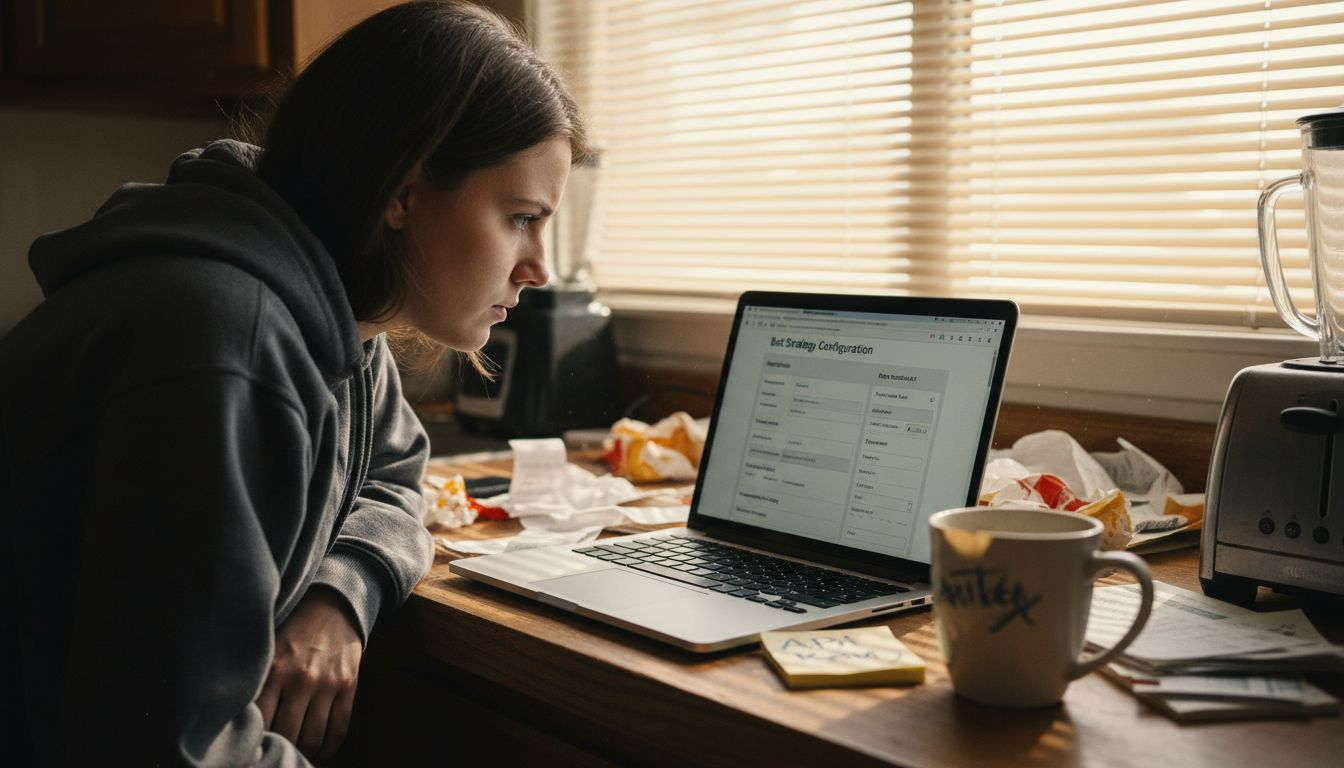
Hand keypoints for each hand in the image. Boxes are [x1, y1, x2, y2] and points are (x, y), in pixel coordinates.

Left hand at [256, 587, 362, 763]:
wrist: (331, 604)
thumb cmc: (290, 632)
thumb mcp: (266, 651)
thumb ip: (254, 683)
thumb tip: (238, 723)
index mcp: (274, 670)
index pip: (259, 723)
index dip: (254, 742)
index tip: (249, 749)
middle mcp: (301, 678)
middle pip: (285, 734)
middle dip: (277, 750)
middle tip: (269, 755)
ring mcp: (328, 683)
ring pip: (312, 737)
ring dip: (302, 754)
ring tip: (293, 757)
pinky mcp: (349, 685)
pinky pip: (339, 729)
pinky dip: (328, 749)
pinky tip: (318, 754)